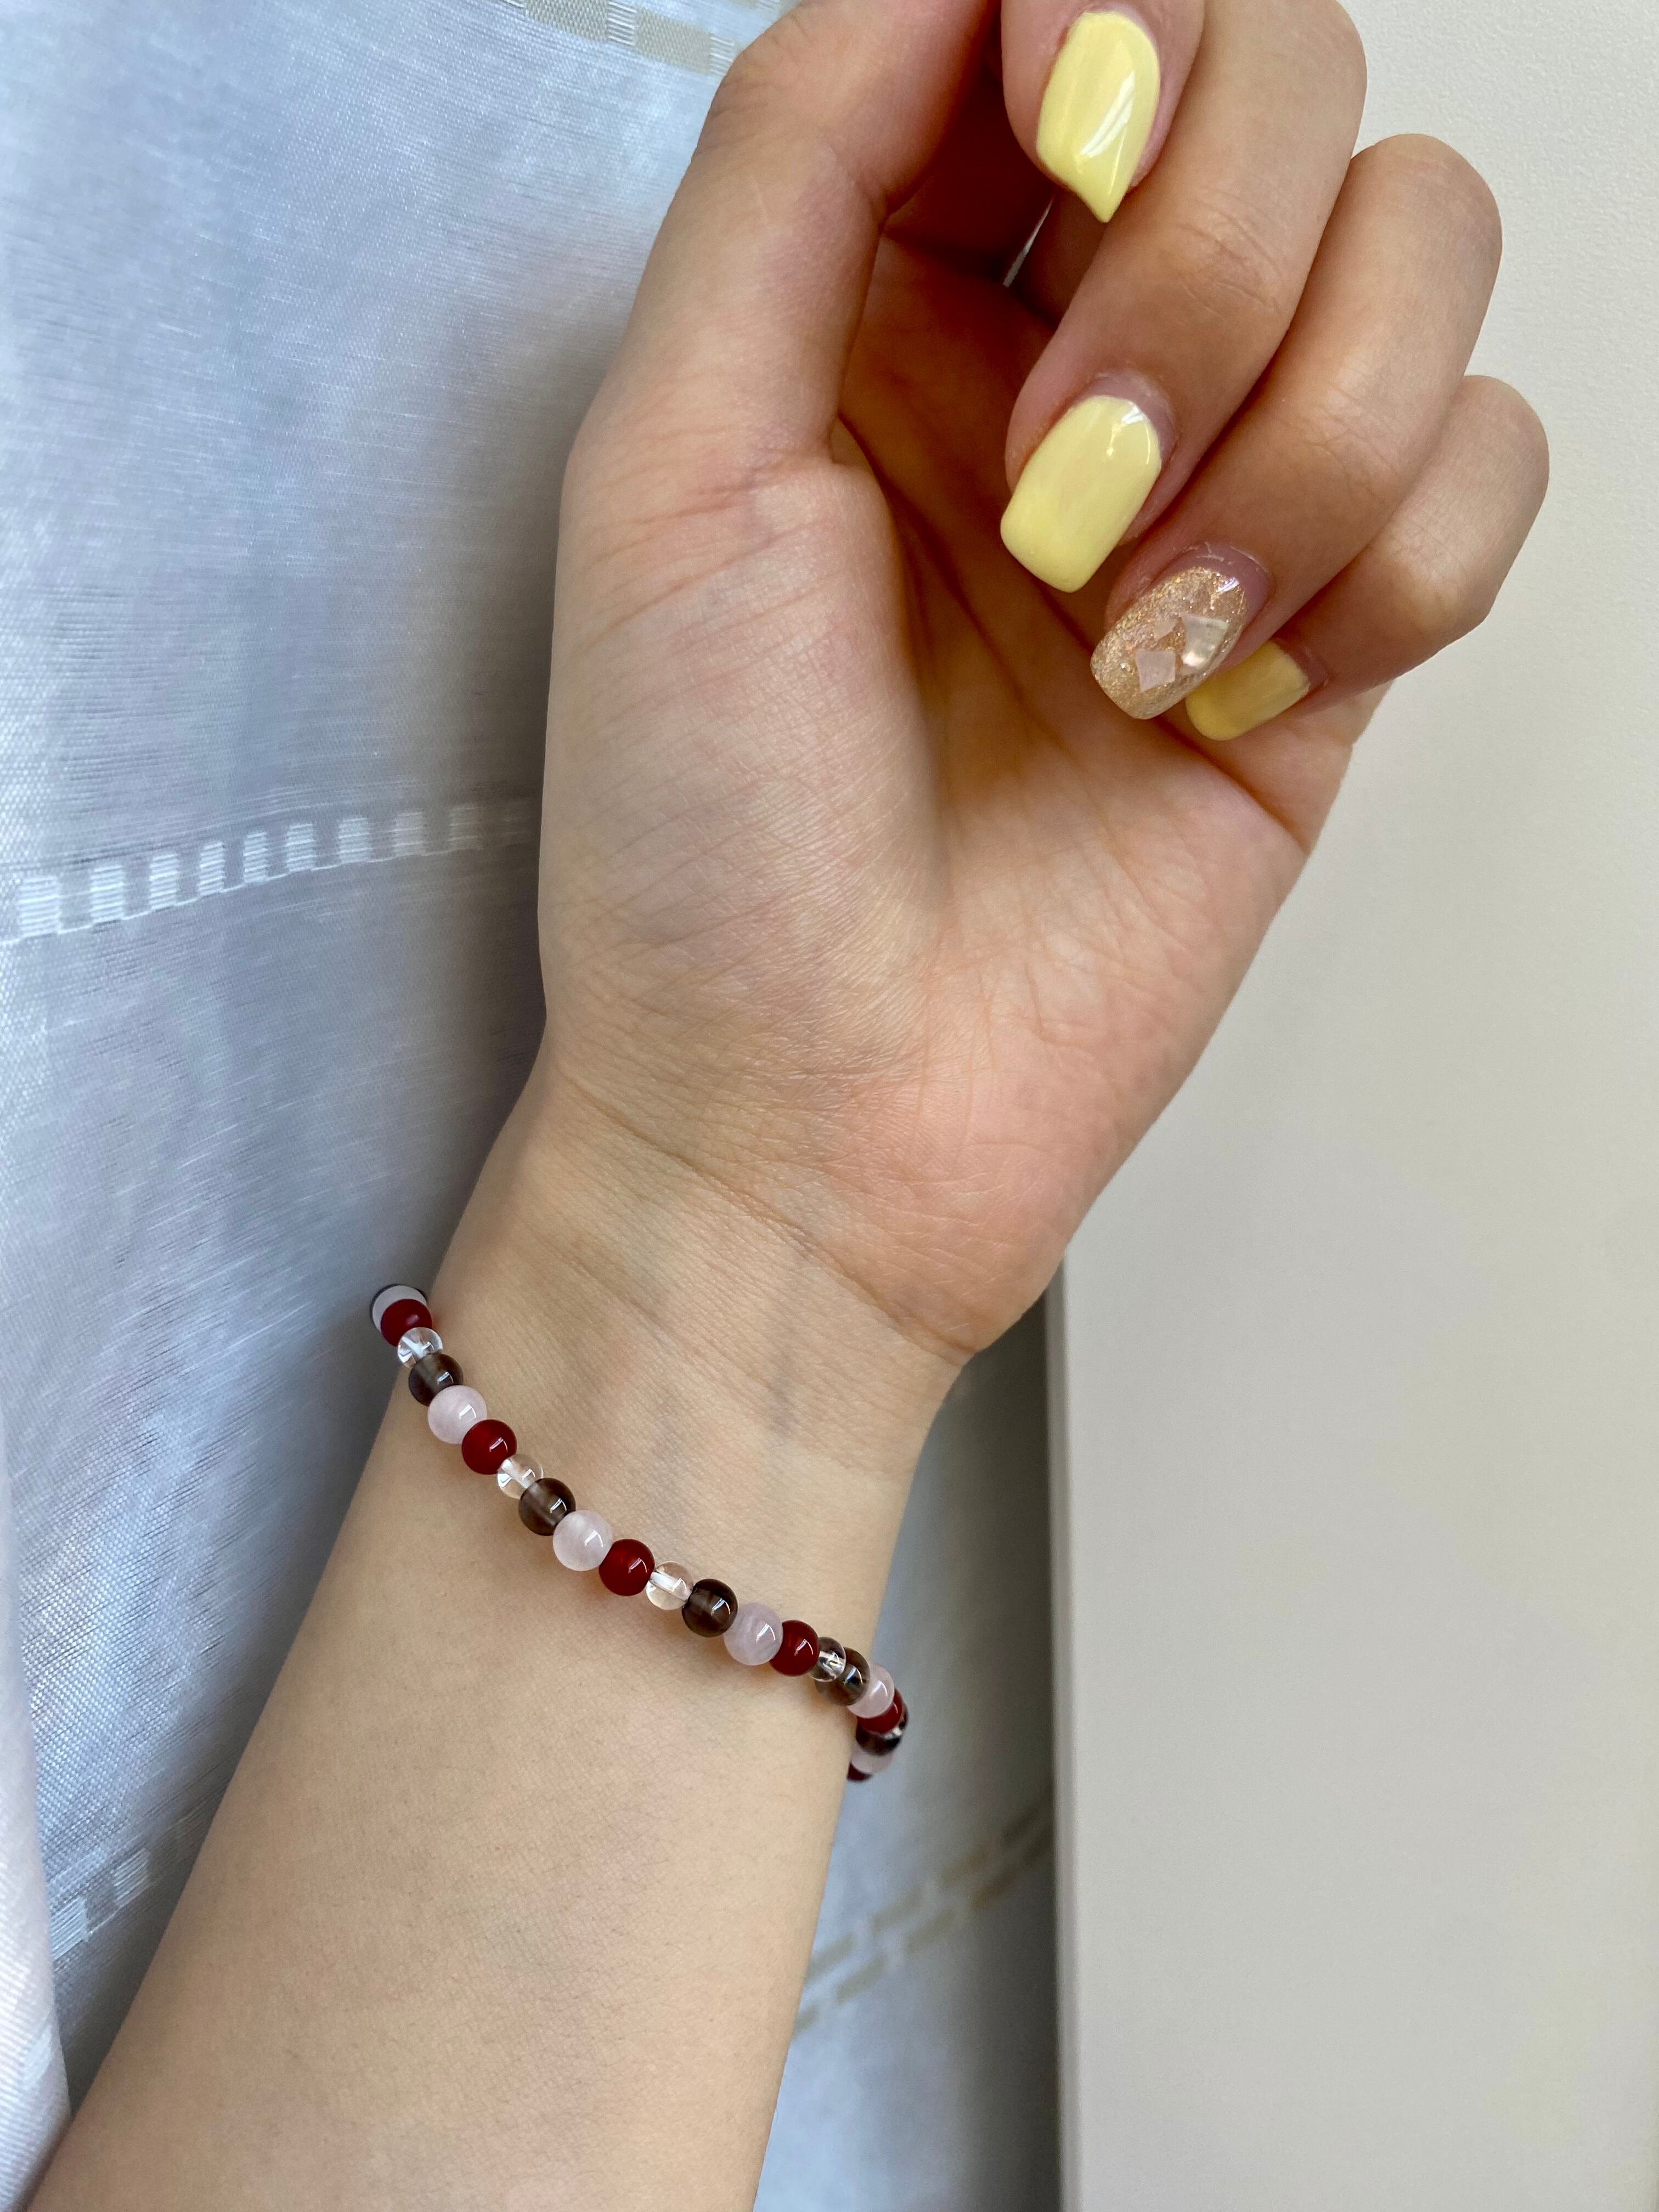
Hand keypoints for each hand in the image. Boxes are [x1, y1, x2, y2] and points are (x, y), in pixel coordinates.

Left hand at [537, 0, 1545, 1374]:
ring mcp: (1221, 489)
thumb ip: (795, 167)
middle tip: (1071, 487)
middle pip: (1299, 79)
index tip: (1072, 142)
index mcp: (886, 279)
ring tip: (1135, 631)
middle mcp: (1067, 353)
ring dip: (1305, 436)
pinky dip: (1388, 568)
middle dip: (1207, 268)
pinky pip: (1489, 465)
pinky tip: (1224, 694)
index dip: (1124, 18)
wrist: (811, 1127)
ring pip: (1428, 255)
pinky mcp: (1337, 634)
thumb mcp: (669, 468)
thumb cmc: (701, 842)